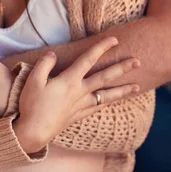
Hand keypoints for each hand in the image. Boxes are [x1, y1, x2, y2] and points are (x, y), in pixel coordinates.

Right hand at [13, 37, 139, 153]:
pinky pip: (98, 107)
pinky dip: (108, 102)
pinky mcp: (79, 115)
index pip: (88, 59)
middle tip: (138, 61)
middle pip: (105, 77)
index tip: (114, 40)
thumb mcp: (33, 80)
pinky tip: (113, 100)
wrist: (33, 132)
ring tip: (137, 86)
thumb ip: (44, 64)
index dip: (101, 48)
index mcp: (69, 80)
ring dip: (123, 90)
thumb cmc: (32, 105)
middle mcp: (79, 92)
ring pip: (106, 96)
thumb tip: (53, 54)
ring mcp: (81, 105)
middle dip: (121, 68)